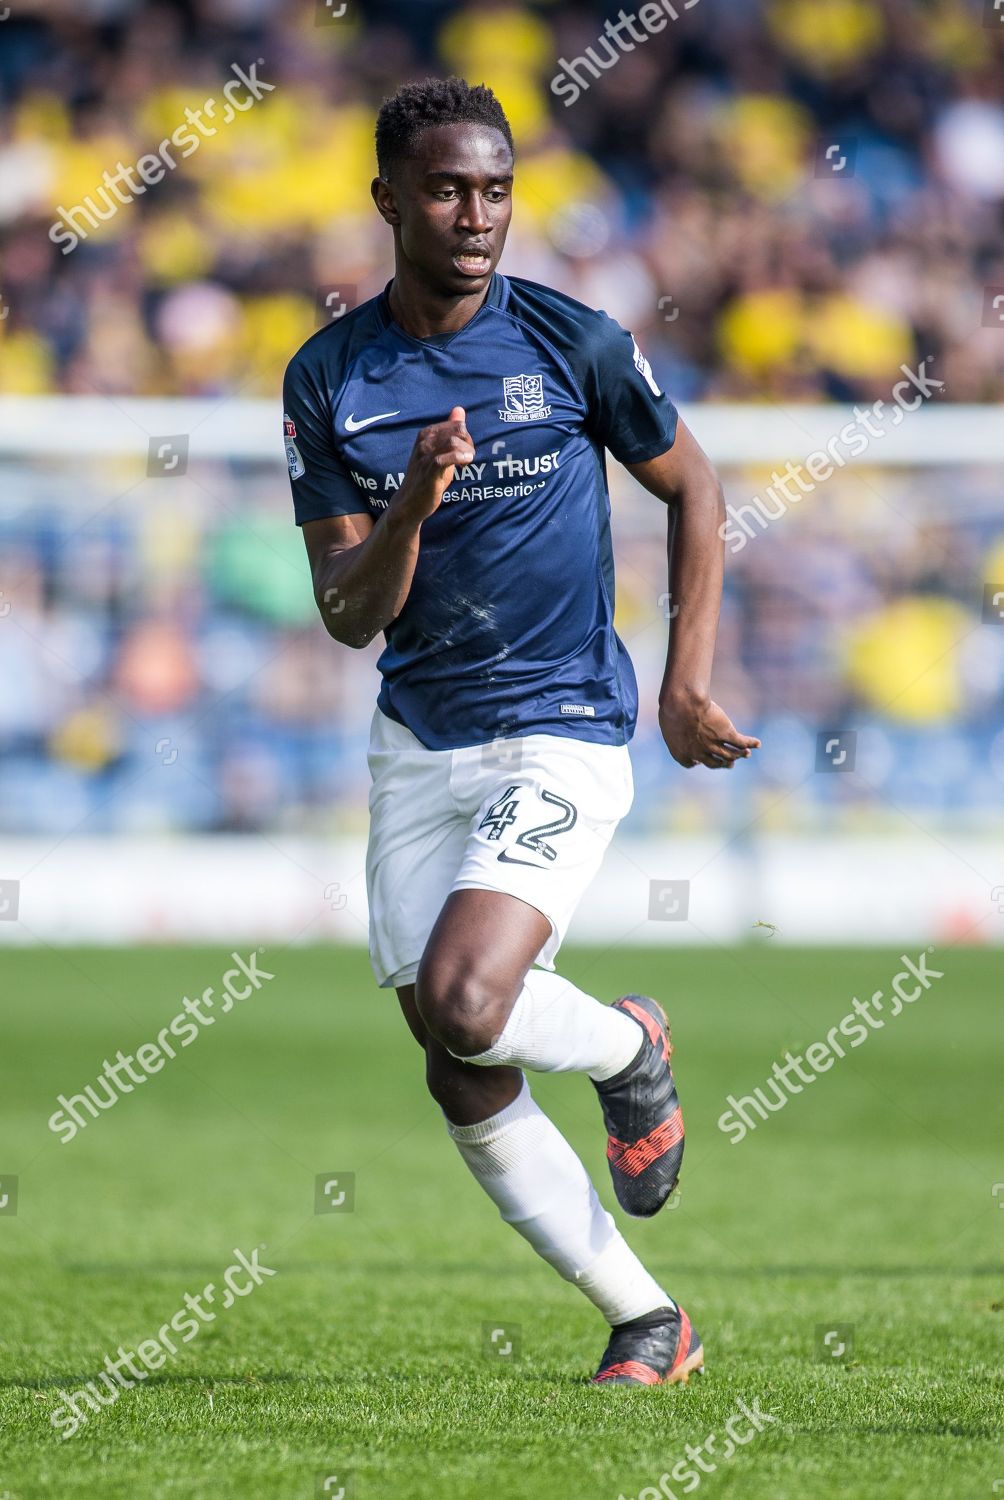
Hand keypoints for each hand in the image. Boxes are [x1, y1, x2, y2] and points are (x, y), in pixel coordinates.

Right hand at [394, 405, 474, 522]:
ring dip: (466, 452)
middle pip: (458, 431)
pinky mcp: (429, 470)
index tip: (465, 452)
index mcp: (426, 434)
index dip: (467, 438)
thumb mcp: (440, 451)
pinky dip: (460, 459)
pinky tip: (463, 466)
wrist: (410, 502)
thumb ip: (450, 431)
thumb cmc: (427, 476)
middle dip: (469, 444)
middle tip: (467, 458)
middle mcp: (424, 441)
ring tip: (466, 463)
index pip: (457, 425)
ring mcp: (425, 455)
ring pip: (454, 442)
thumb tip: (459, 409)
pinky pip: (447, 457)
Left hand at [659, 695, 760, 769]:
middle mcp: (698, 753)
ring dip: (739, 755)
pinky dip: (750, 743)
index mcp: (681, 753)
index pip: (691, 763)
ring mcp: (713, 745)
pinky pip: (740, 742)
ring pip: (730, 755)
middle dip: (723, 764)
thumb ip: (672, 724)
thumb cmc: (672, 708)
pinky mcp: (726, 734)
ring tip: (745, 754)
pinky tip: (757, 743)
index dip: (698, 762)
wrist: (684, 704)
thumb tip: (672, 714)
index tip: (699, 760)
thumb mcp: (668, 719)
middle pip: (714, 763)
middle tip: (730, 764)